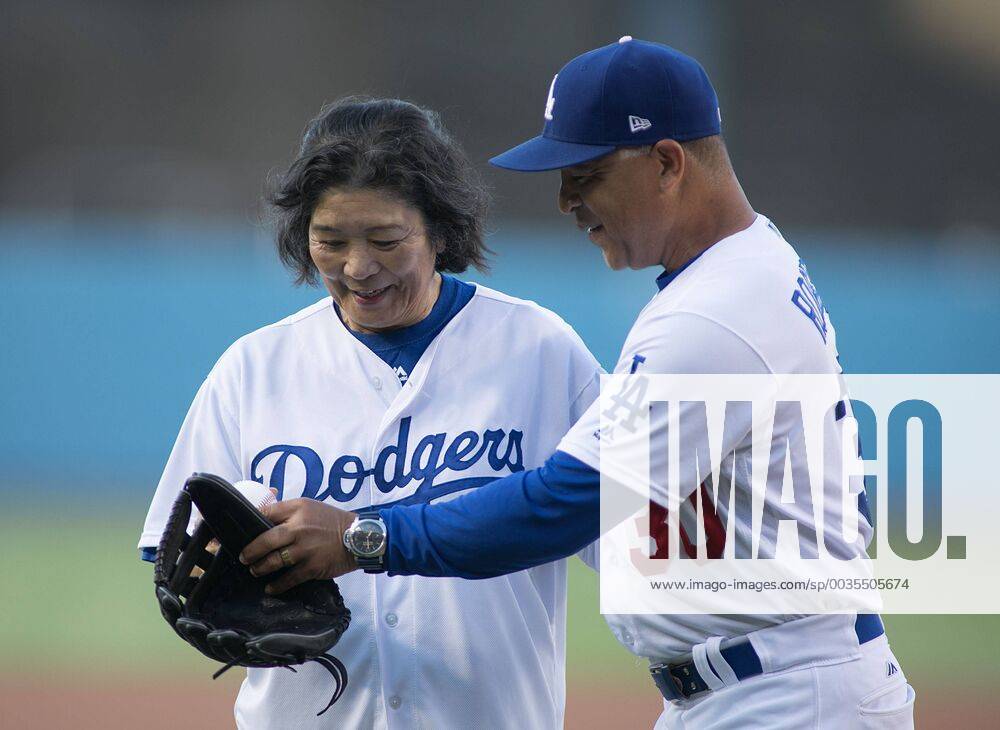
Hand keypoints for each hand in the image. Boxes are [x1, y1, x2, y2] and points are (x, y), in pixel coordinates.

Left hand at [239, 499, 358, 593]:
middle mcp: (299, 527)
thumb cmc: (332, 521)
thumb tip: (262, 513)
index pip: (266, 512)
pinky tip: (271, 588)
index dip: (251, 522)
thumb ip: (288, 510)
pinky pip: (289, 578)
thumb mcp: (310, 506)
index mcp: (298, 509)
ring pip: (274, 561)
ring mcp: (305, 548)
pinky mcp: (312, 566)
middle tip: (244, 558)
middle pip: (265, 540)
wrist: (359, 536)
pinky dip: (277, 586)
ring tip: (255, 571)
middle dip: (250, 551)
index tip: (242, 531)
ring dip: (260, 568)